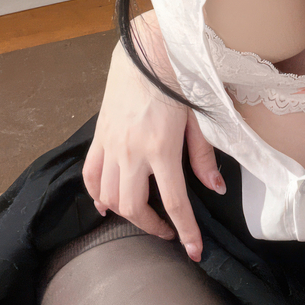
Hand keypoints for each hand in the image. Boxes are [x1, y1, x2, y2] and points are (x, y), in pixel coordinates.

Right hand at [82, 12, 225, 262]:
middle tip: (166, 231)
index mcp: (162, 149)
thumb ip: (203, 156)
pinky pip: (89, 175)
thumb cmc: (178, 81)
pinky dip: (95, 194)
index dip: (185, 232)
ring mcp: (111, 146)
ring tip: (140, 215)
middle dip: (150, 227)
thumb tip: (215, 187)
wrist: (146, 52)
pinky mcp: (99, 136)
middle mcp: (132, 152)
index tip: (194, 252)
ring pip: (107, 197)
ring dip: (123, 213)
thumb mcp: (199, 118)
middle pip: (133, 207)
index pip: (174, 203)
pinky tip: (105, 203)